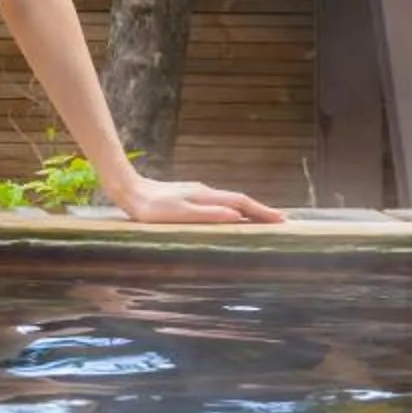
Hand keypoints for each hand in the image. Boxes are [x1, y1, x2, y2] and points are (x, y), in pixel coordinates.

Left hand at [111, 174, 285, 224]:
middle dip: (260, 210)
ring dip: (247, 210)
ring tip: (262, 220)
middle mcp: (204, 192)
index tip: (281, 219)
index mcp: (205, 196)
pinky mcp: (187, 197)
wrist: (129, 191)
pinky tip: (230, 216)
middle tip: (280, 220)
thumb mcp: (180, 213)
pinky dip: (231, 210)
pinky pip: (217, 204)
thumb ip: (208, 214)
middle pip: (239, 200)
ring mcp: (196, 194)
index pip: (241, 202)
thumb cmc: (152, 208)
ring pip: (228, 201)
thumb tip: (237, 216)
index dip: (261, 211)